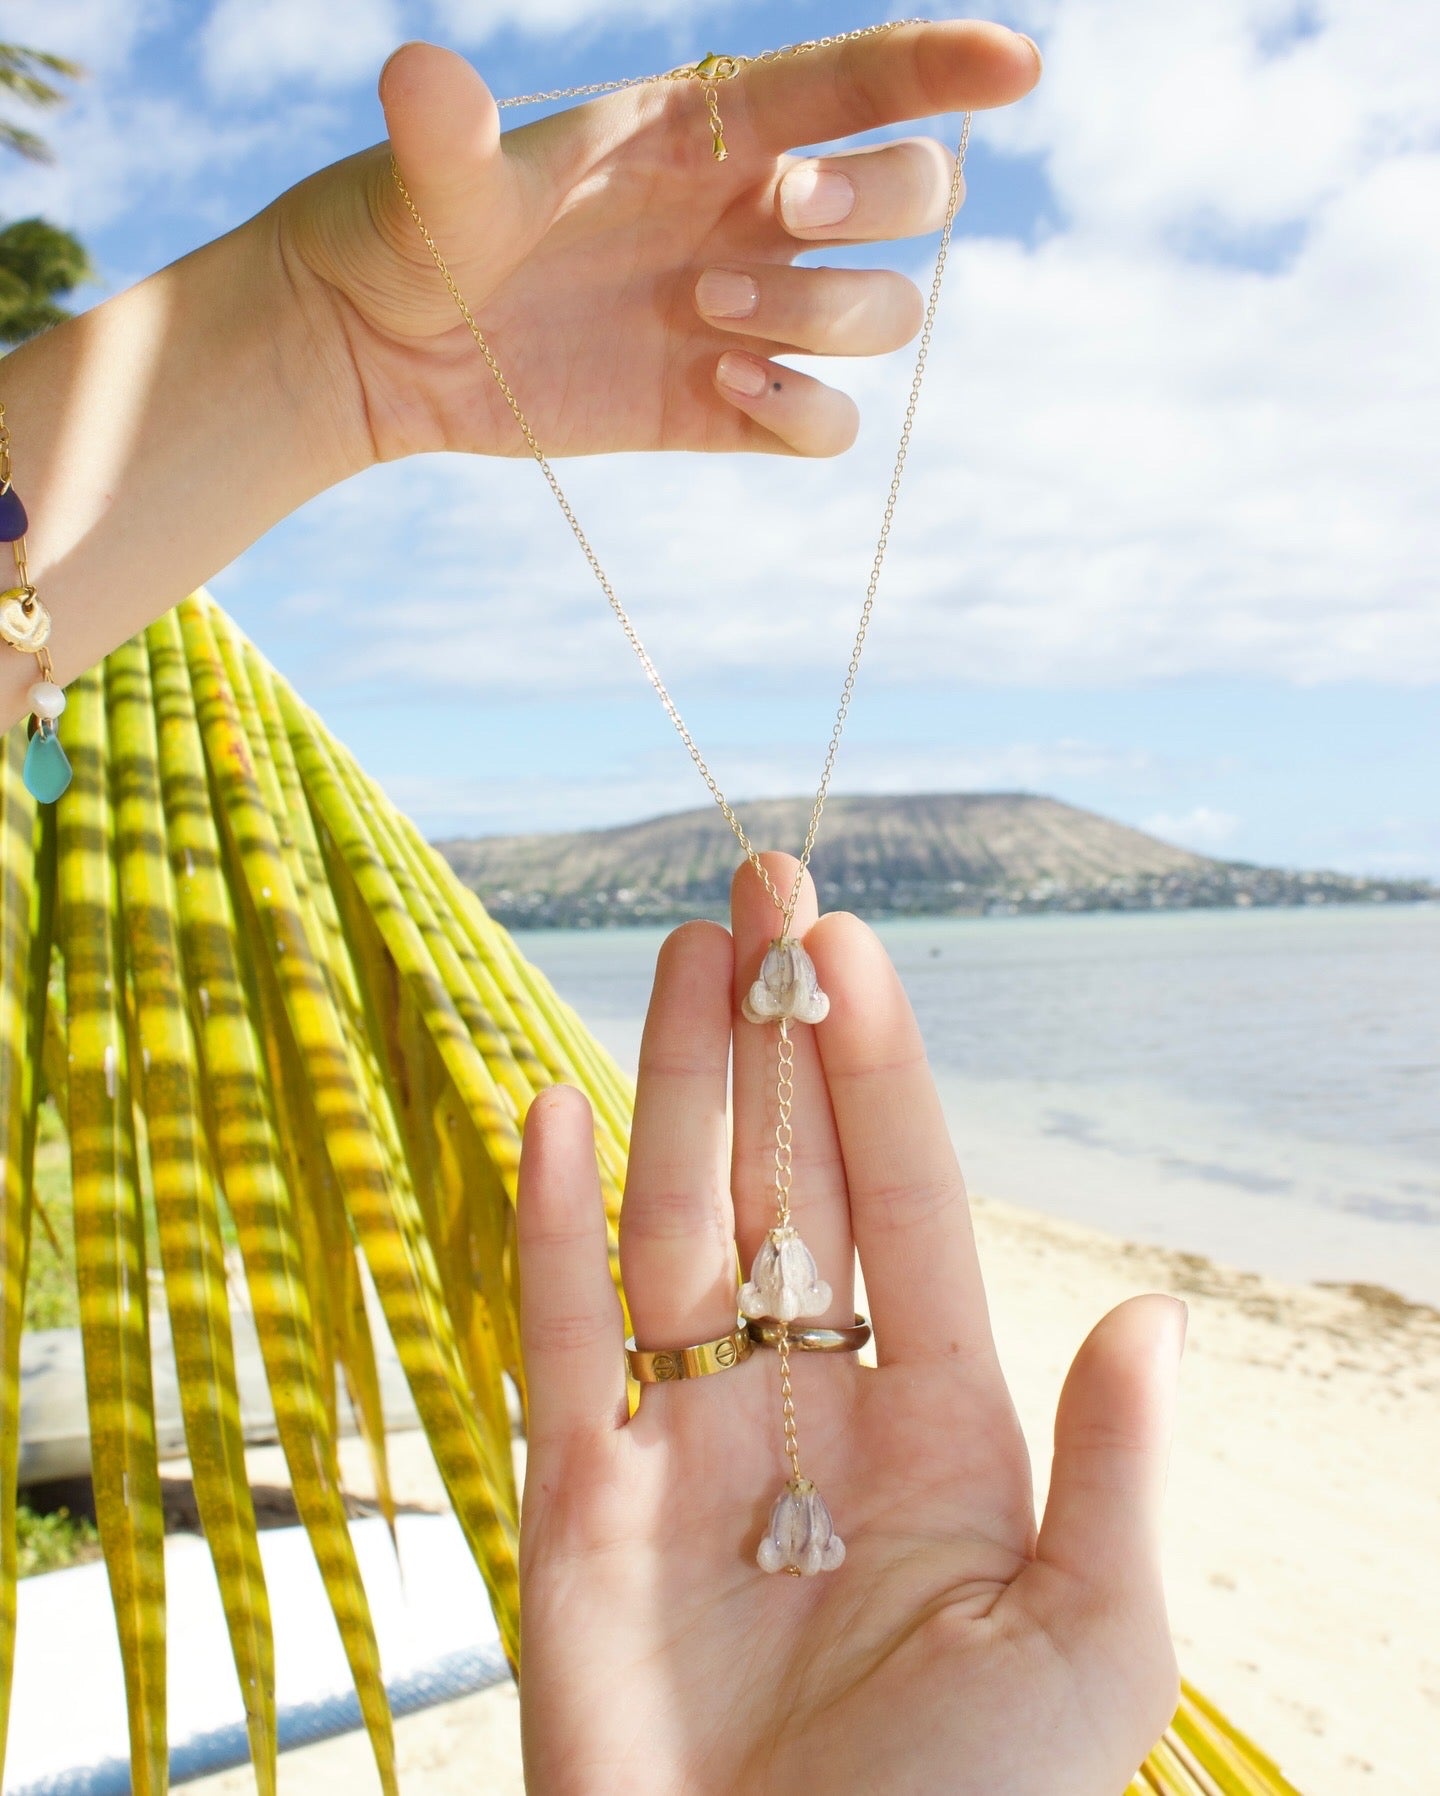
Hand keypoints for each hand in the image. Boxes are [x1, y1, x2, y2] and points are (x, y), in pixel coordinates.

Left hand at [275, 22, 1039, 464]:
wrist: (385, 341)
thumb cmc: (408, 225)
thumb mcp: (429, 176)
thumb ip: (447, 133)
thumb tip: (422, 76)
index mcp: (709, 128)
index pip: (856, 85)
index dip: (942, 69)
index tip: (1016, 68)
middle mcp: (750, 215)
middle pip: (911, 196)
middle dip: (881, 207)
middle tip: (780, 219)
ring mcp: (746, 315)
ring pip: (885, 314)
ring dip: (827, 317)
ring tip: (704, 321)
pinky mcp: (723, 410)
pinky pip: (830, 422)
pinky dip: (808, 415)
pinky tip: (725, 395)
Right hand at [515, 853, 1185, 1795]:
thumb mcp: (1085, 1656)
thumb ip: (1110, 1476)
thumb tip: (1152, 1316)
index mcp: (941, 1433)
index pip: (900, 1206)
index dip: (874, 1073)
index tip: (846, 948)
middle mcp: (807, 1414)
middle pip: (782, 1185)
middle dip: (772, 1041)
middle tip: (761, 894)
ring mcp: (682, 1452)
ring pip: (673, 1230)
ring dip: (675, 1092)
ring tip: (683, 956)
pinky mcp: (572, 1512)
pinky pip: (557, 1342)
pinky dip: (546, 1227)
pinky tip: (555, 1111)